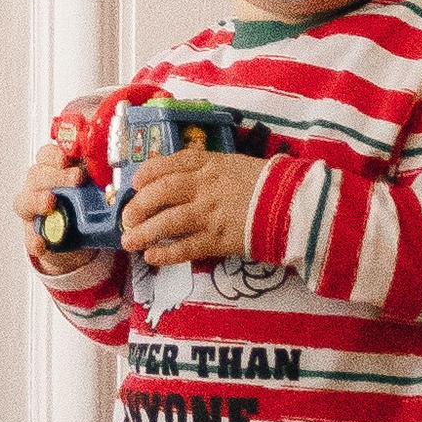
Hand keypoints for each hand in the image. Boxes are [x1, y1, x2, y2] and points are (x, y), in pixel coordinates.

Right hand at [15, 100, 101, 263]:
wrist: (79, 235)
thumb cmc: (84, 199)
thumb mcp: (93, 181)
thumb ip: (100, 170)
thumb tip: (124, 158)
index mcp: (54, 168)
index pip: (48, 154)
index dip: (57, 154)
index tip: (68, 158)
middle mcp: (39, 184)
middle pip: (38, 174)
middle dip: (56, 175)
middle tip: (76, 178)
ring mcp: (33, 209)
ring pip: (25, 200)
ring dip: (37, 200)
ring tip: (50, 202)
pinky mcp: (34, 233)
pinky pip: (30, 236)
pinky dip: (34, 239)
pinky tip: (41, 242)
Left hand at [120, 146, 267, 269]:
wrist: (294, 205)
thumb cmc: (266, 183)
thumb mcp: (234, 164)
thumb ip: (207, 170)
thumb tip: (177, 180)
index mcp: (210, 164)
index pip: (168, 165)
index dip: (146, 175)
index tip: (135, 184)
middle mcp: (205, 187)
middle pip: (161, 192)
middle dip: (137, 206)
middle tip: (126, 218)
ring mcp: (211, 214)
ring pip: (168, 222)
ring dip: (143, 232)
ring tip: (128, 242)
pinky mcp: (219, 240)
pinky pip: (185, 248)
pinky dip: (166, 253)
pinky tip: (152, 257)